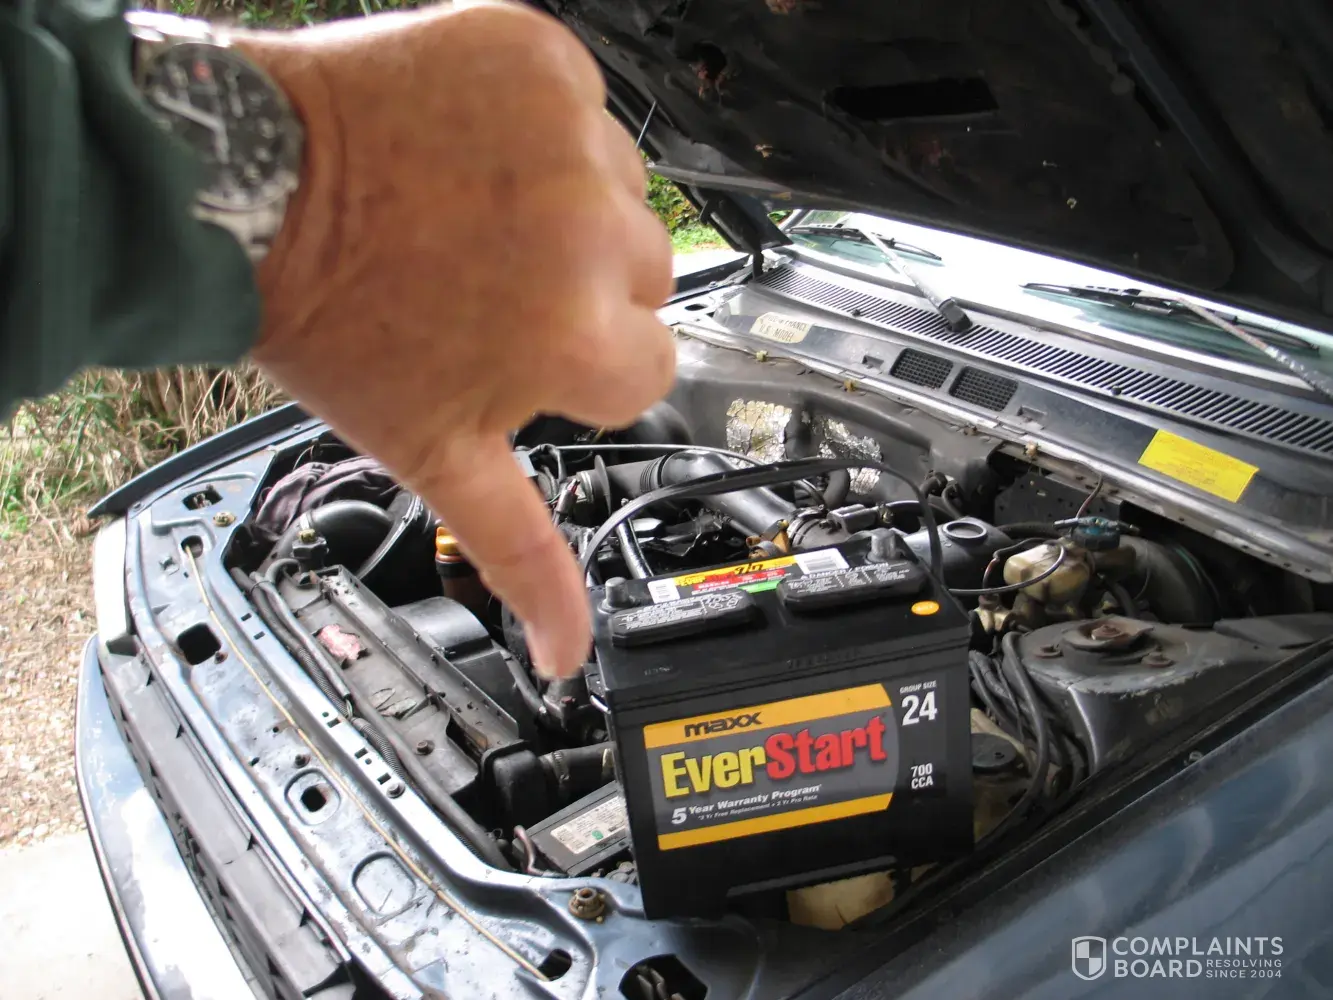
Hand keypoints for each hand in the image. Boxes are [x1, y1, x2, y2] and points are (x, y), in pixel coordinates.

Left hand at [237, 3, 674, 678]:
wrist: (243, 190)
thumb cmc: (329, 322)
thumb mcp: (435, 458)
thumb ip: (522, 553)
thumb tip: (570, 654)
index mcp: (583, 339)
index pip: (642, 367)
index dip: (575, 363)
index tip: (518, 345)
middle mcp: (593, 233)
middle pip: (641, 278)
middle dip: (577, 288)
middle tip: (485, 282)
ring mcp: (569, 136)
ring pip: (617, 191)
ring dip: (561, 206)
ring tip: (470, 217)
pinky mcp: (539, 57)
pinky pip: (578, 105)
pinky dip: (536, 125)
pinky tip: (470, 156)